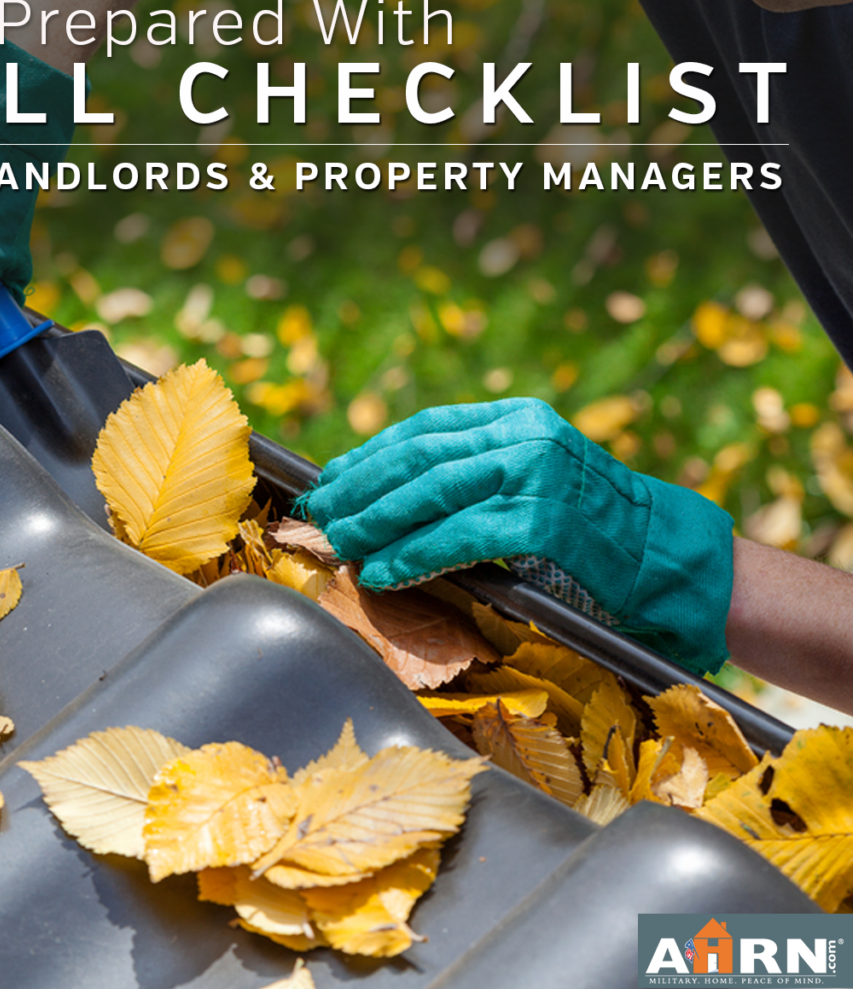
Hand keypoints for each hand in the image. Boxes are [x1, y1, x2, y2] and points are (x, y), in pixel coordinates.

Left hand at [301, 397, 734, 674]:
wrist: (668, 557)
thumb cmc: (594, 527)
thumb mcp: (535, 476)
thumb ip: (477, 473)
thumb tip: (394, 493)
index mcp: (517, 418)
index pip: (425, 429)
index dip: (370, 455)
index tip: (332, 479)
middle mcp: (524, 435)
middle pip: (418, 457)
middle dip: (360, 488)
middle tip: (321, 513)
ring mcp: (536, 474)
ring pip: (431, 493)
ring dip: (376, 522)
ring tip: (340, 542)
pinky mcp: (544, 521)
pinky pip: (459, 537)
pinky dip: (413, 555)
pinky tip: (383, 571)